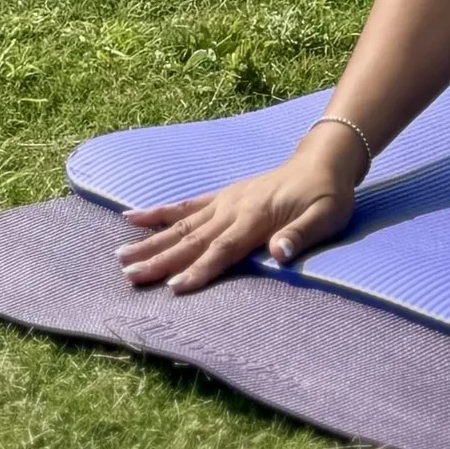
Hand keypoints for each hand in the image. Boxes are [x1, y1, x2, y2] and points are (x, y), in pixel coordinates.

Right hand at [117, 133, 360, 289]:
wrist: (324, 159)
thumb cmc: (328, 194)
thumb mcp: (327, 216)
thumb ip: (302, 235)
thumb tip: (279, 254)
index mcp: (256, 217)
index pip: (223, 250)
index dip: (198, 270)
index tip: (172, 289)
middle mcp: (233, 208)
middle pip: (192, 239)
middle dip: (160, 260)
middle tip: (130, 277)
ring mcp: (224, 201)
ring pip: (181, 225)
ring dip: (151, 241)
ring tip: (121, 256)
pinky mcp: (222, 196)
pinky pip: (186, 205)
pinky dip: (159, 213)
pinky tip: (133, 217)